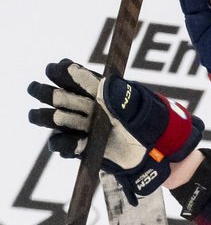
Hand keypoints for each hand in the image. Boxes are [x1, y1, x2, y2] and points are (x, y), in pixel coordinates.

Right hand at [27, 59, 203, 204]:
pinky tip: (75, 143)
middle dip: (45, 93)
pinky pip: (62, 144)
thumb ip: (121, 97)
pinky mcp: (81, 147)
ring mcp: (80, 126)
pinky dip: (63, 143)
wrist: (155, 154)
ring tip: (47, 117)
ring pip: (52, 119)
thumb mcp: (139, 107)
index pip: (70, 75)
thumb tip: (101, 86)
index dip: (61, 72)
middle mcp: (84, 106)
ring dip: (47, 117)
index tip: (55, 70)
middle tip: (40, 91)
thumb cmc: (149, 125)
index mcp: (96, 90)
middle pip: (54, 95)